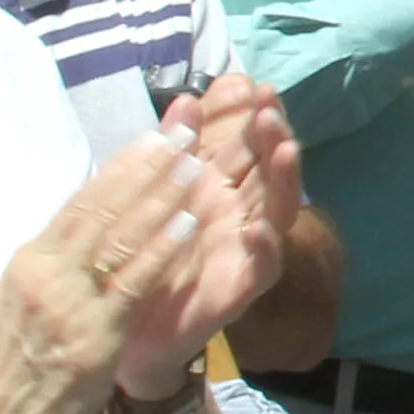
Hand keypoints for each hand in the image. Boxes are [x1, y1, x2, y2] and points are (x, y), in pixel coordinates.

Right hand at [0, 140, 246, 413]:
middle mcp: (46, 270)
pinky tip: (188, 223)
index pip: (80, 202)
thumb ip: (47, 268)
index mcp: (29, 261)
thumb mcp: (15, 304)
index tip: (152, 135)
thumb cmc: (7, 372)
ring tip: (195, 160)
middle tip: (183, 128)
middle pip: (102, 206)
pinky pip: (132, 283)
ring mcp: (68, 301)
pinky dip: (162, 250)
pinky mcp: (92, 335)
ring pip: (120, 234)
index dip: (120, 166)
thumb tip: (73, 232)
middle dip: (146, 164)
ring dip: (161, 195)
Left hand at [121, 73, 303, 391]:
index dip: (255, 116)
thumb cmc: (147, 257)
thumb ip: (173, 150)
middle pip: (267, 170)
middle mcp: (240, 214)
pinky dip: (265, 247)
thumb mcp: (156, 195)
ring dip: (282, 180)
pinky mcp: (240, 288)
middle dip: (273, 137)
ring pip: (276, 210)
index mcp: (220, 189)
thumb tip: (186, 97)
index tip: (257, 85)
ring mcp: (245, 250)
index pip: (246, 145)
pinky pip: (262, 267)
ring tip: (285, 150)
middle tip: (270, 109)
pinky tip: (260, 230)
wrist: (128, 328)